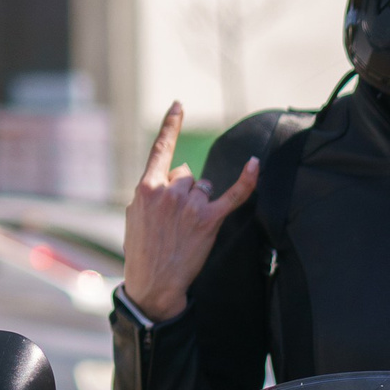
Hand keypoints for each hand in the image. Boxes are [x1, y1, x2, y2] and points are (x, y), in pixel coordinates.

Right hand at [120, 103, 257, 324]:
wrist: (153, 284)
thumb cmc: (141, 251)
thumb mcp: (134, 216)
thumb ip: (150, 192)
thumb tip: (168, 179)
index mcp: (146, 188)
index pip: (160, 149)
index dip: (170, 125)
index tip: (179, 105)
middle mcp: (168, 191)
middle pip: (186, 174)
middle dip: (183, 191)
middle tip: (174, 221)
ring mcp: (189, 206)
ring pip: (203, 187)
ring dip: (199, 202)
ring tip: (186, 228)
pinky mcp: (209, 221)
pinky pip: (233, 195)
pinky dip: (247, 180)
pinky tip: (255, 164)